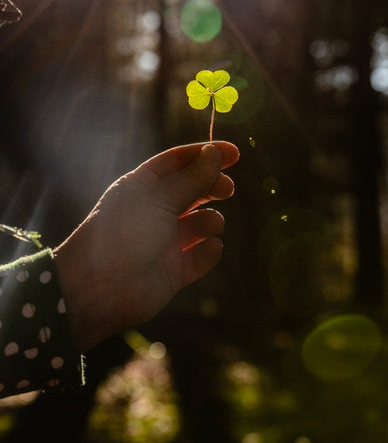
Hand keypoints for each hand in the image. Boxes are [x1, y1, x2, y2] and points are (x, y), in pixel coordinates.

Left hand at [54, 141, 238, 352]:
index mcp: (143, 186)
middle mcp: (155, 211)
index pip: (179, 162)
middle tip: (227, 189)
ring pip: (202, 223)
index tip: (234, 153)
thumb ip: (191, 178)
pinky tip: (208, 248)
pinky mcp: (175, 270)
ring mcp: (166, 241)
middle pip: (194, 190)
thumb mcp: (159, 198)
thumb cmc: (124, 233)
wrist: (99, 289)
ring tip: (208, 226)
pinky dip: (209, 251)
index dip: (206, 155)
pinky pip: (202, 255)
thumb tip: (215, 154)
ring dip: (211, 221)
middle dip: (213, 187)